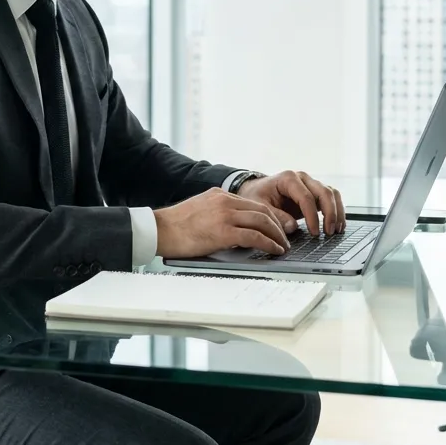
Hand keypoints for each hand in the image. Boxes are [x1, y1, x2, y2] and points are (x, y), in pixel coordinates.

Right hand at [153, 188, 291, 260]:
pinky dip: (269, 243)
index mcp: (219, 195)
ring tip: (283, 246)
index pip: (254, 203)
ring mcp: (224, 215)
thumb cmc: (175, 225)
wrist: (159, 229)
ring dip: (277, 235)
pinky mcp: (223, 231)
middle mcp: (225, 201)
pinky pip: (254, 236)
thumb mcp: (199, 209)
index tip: (277, 227)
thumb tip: (235, 228)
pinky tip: (274, 250)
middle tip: (285, 238)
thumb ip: (218, 212)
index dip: (270, 216)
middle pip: (262, 210)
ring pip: (263, 221)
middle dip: (278, 225)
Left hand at [237, 171, 343, 236]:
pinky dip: (337, 211)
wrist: (256, 191)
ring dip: (337, 212)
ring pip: (332, 194)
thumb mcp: (259, 206)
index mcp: (288, 178)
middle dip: (330, 213)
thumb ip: (275, 216)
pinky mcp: (314, 193)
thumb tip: (292, 226)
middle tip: (328, 232)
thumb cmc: (257, 196)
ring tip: (336, 230)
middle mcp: (302, 178)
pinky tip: (338, 225)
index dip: (312, 216)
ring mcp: (310, 184)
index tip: (314, 233)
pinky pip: (331, 199)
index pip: (306, 197)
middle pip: (324, 192)